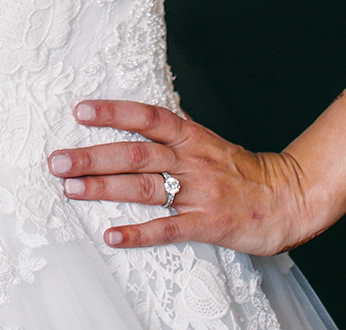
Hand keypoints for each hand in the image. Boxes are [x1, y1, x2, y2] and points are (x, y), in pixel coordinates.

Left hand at [48, 99, 318, 255]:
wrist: (288, 197)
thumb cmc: (241, 171)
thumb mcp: (206, 142)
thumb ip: (172, 137)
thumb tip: (129, 127)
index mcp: (191, 136)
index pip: (147, 116)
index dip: (114, 112)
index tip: (81, 111)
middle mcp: (191, 160)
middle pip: (135, 154)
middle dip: (92, 156)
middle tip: (57, 160)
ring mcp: (199, 193)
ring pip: (144, 188)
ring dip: (103, 189)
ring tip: (70, 189)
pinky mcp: (207, 224)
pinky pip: (167, 229)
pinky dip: (138, 232)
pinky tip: (111, 235)